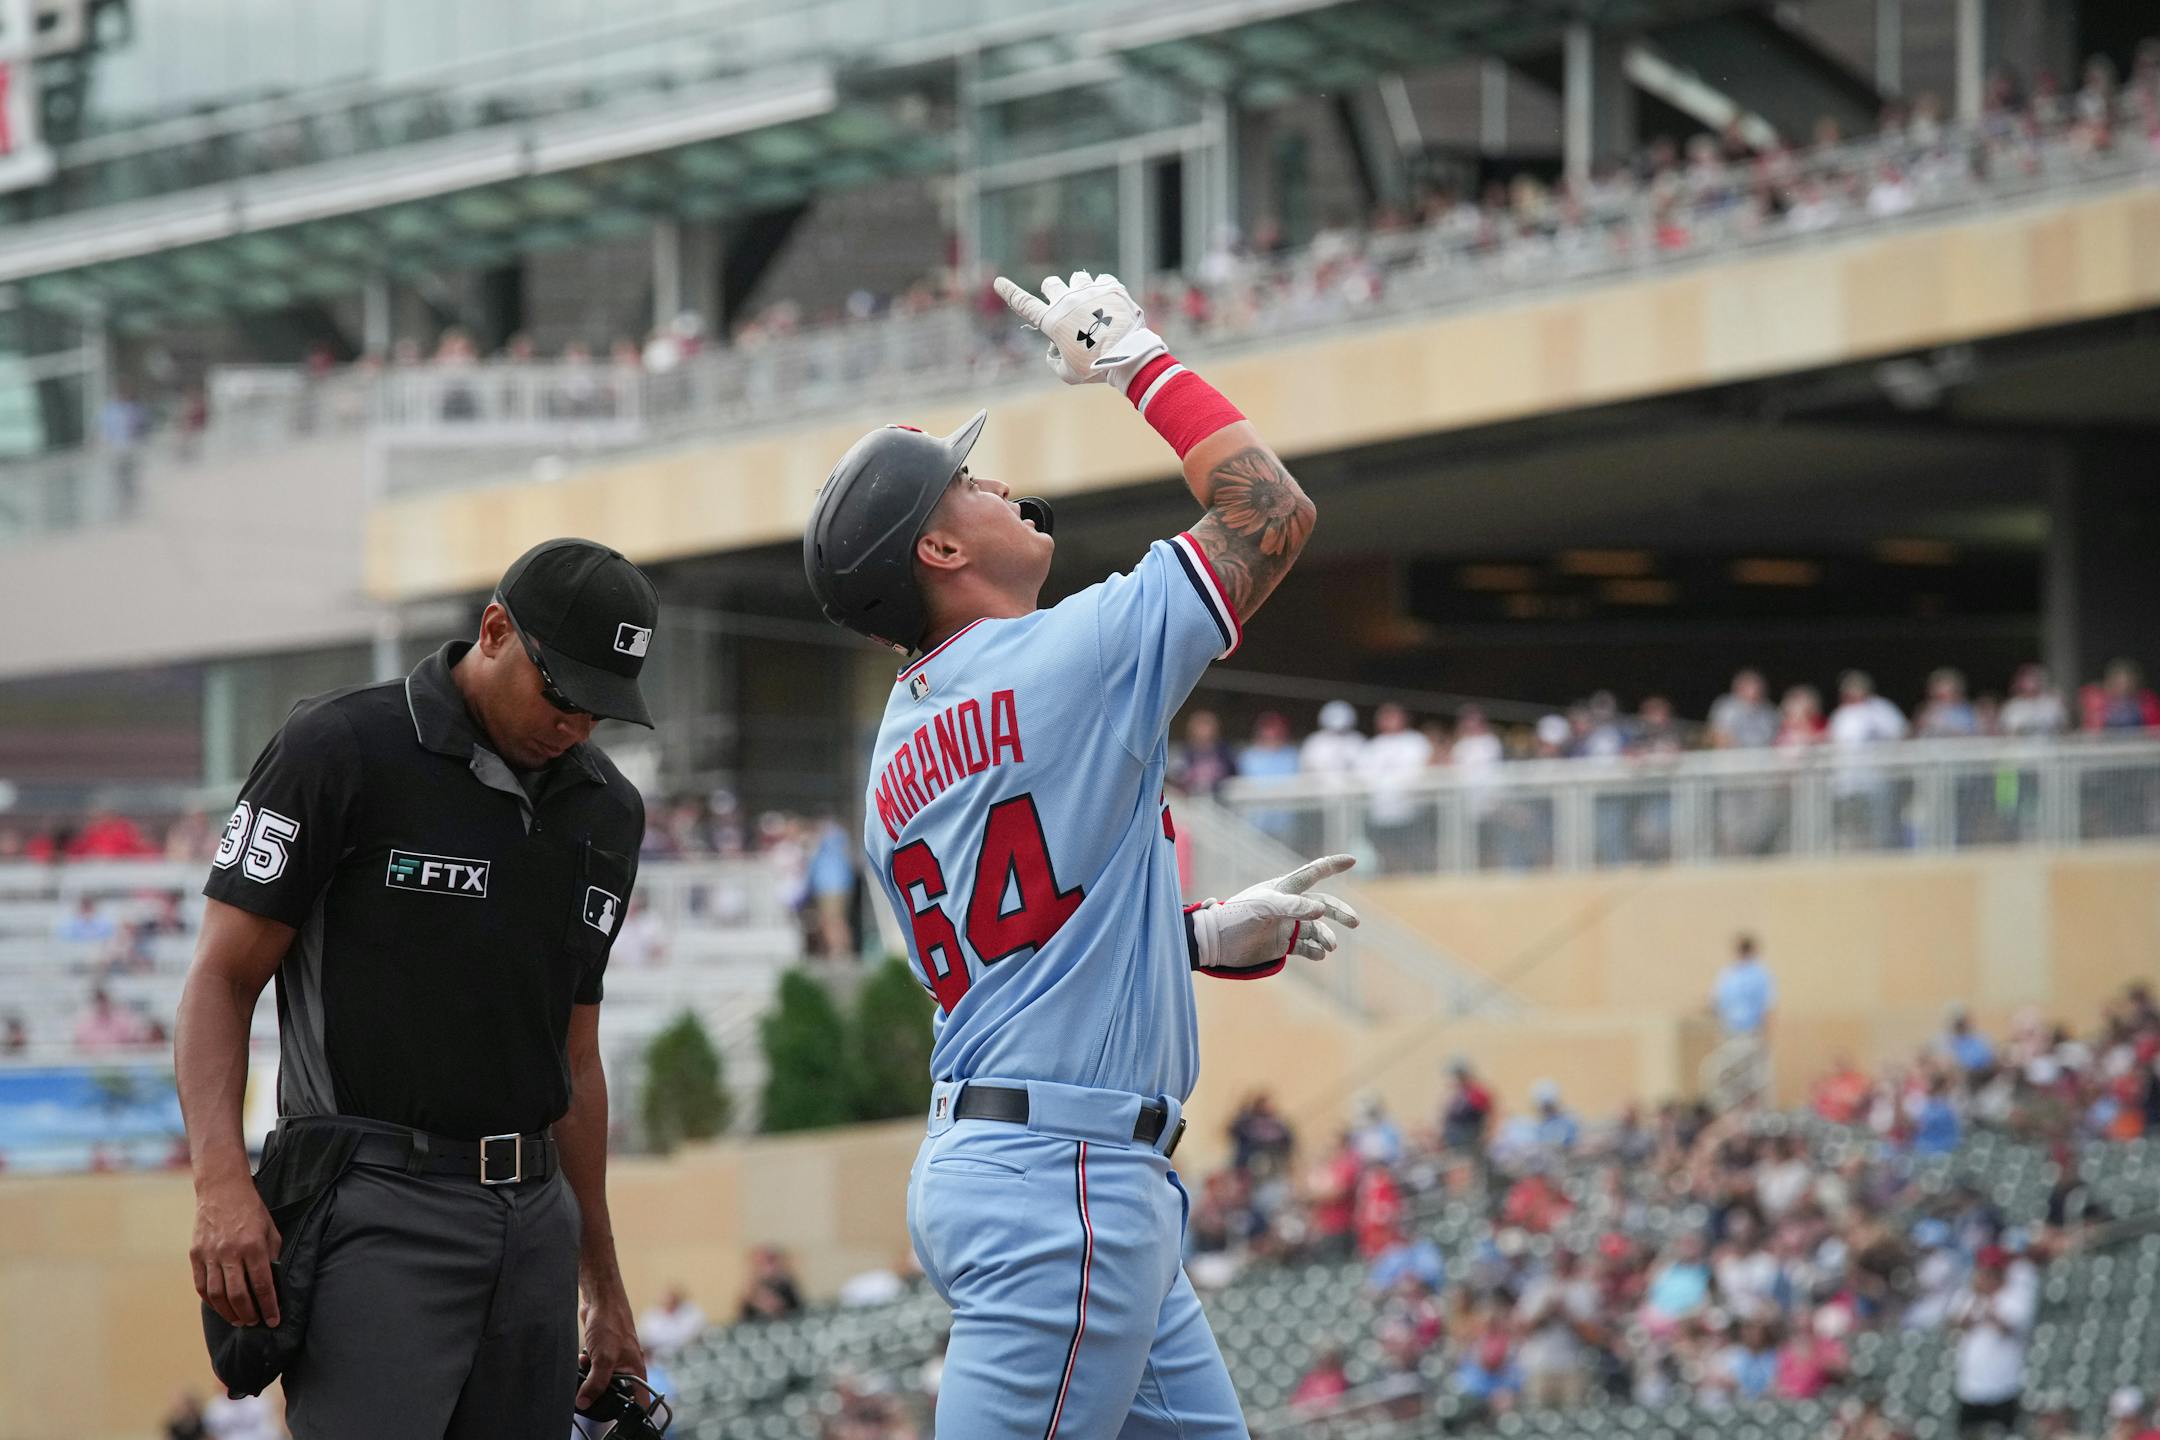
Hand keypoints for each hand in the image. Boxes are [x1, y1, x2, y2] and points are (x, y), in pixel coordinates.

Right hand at [190, 1173, 281, 1327]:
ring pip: (217, 1294)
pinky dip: (211, 1301)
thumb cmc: (252, 1209)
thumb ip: (272, 1254)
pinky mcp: (195, 1254)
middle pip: (238, 1294)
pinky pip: (201, 1285)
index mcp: (254, 1246)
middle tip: (255, 1322)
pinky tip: (220, 1306)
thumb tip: (273, 1281)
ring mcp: (210, 1254)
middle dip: (249, 1314)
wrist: (222, 1189)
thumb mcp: (271, 1229)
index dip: (269, 1306)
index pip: (262, 1285)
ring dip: (228, 1312)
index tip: (273, 1320)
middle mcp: (231, 1252)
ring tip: (239, 1320)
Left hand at [576, 1288, 645, 1410]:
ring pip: (602, 1382)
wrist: (601, 1300)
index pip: (640, 1401)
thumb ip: (595, 1383)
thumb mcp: (603, 1358)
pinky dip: (586, 1367)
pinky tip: (583, 1358)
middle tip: (591, 1388)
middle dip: (601, 1393)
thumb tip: (584, 1403)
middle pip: (617, 1393)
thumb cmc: (611, 1324)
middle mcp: (628, 1368)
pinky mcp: (603, 1353)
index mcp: (636, 1371)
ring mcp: (615, 1360)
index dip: (632, 1412)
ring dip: (591, 1379)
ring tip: (587, 1366)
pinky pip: (594, 1369)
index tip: (616, 1416)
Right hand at [993, 270, 1166, 387]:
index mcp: (1053, 321)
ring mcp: (1089, 291)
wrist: (1128, 356)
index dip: (1010, 293)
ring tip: (1091, 305)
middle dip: (1054, 292)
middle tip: (1066, 306)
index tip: (999, 282)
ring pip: (1077, 278)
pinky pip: (1102, 279)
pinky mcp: (1110, 288)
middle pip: (1051, 283)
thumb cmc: (1095, 369)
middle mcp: (1068, 301)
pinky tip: (1108, 303)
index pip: (1024, 304)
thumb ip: (1053, 361)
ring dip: (1079, 289)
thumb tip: (1053, 348)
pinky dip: (1102, 289)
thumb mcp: (1067, 374)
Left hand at [1191, 854, 1359, 975]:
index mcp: (1284, 889)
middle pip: (1323, 905)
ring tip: (1329, 946)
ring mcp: (1287, 926)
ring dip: (1327, 937)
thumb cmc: (1238, 916)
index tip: (1352, 860)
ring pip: (1317, 929)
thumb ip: (1293, 906)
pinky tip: (1318, 954)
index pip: (1312, 873)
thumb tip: (1321, 911)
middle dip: (1340, 912)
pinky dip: (1316, 951)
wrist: (1217, 943)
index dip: (1331, 866)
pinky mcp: (1283, 945)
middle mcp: (1289, 906)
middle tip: (1355, 922)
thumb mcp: (1265, 906)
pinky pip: (1306, 947)